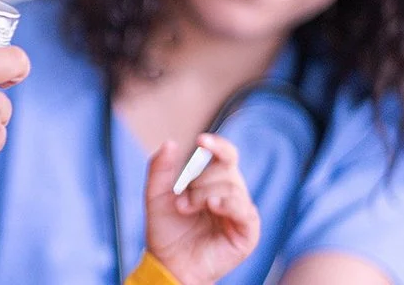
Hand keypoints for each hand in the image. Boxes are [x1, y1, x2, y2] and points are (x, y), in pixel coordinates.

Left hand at [144, 134, 259, 284]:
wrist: (168, 262)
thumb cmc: (165, 230)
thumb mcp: (156, 196)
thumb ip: (160, 169)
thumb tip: (170, 142)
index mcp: (213, 182)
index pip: (225, 155)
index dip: (217, 145)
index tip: (201, 140)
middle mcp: (230, 194)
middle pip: (226, 170)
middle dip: (200, 182)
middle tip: (181, 202)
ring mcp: (240, 212)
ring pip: (233, 187)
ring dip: (204, 195)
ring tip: (186, 209)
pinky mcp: (247, 232)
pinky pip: (244, 210)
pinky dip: (229, 204)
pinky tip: (214, 206)